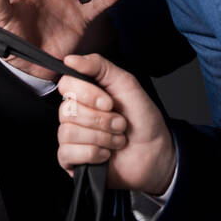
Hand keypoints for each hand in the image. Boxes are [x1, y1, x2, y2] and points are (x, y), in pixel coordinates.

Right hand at [56, 53, 175, 194]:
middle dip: (100, 120)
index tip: (109, 102)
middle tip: (120, 124)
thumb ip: (99, 66)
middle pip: (66, 111)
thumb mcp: (126, 84)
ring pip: (67, 132)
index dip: (87, 94)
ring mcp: (71, 138)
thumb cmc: (142, 118)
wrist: (155, 152)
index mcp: (85, 93)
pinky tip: (106, 154)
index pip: (66, 84)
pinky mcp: (71, 161)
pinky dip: (92, 153)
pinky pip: (66, 154)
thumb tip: (71, 58)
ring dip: (100, 137)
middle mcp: (75, 113)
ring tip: (117, 140)